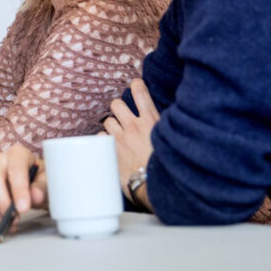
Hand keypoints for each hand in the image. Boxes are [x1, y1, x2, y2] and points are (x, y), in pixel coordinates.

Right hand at [0, 144, 47, 230]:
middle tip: (14, 219)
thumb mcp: (48, 181)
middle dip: (1, 203)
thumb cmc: (39, 181)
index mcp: (18, 154)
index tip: (23, 208)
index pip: (15, 168)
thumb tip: (36, 195)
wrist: (32, 185)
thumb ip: (42, 187)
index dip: (18, 189)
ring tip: (8, 224)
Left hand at [103, 79, 158, 197]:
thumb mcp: (170, 141)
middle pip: (116, 104)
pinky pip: (100, 136)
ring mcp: (120, 137)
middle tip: (124, 117)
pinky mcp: (109, 149)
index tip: (135, 84)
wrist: (152, 186)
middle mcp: (133, 126)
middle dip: (118, 108)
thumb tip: (161, 120)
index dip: (136, 85)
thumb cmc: (166, 165)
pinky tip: (111, 147)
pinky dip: (104, 140)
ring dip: (112, 125)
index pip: (140, 93)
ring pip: (107, 120)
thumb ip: (161, 128)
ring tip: (119, 135)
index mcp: (151, 122)